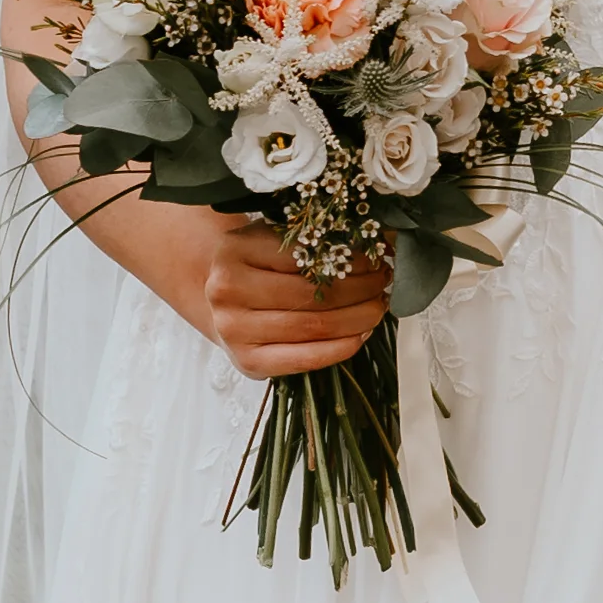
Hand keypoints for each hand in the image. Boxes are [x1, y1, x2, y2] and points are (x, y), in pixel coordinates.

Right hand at [143, 204, 391, 376]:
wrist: (217, 302)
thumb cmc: (255, 265)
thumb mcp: (271, 239)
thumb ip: (312, 239)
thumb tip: (381, 243)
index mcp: (234, 251)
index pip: (305, 255)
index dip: (350, 258)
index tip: (379, 256)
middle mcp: (227, 291)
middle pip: (313, 294)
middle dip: (361, 288)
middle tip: (385, 281)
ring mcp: (233, 330)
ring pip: (314, 326)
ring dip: (358, 317)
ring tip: (379, 306)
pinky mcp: (248, 363)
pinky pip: (305, 358)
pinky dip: (341, 347)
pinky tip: (361, 334)